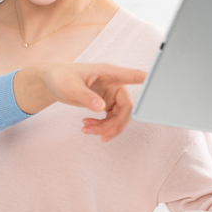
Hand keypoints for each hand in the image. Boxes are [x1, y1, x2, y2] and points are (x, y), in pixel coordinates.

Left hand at [22, 62, 146, 141]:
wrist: (52, 81)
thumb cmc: (61, 77)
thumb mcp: (70, 88)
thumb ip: (86, 97)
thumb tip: (101, 108)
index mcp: (108, 73)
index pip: (133, 76)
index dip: (148, 82)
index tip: (158, 87)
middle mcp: (114, 83)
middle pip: (127, 107)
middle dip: (116, 124)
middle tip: (103, 137)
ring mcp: (111, 94)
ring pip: (119, 116)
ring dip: (106, 127)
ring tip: (86, 129)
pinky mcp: (107, 102)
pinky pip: (111, 118)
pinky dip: (101, 126)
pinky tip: (87, 127)